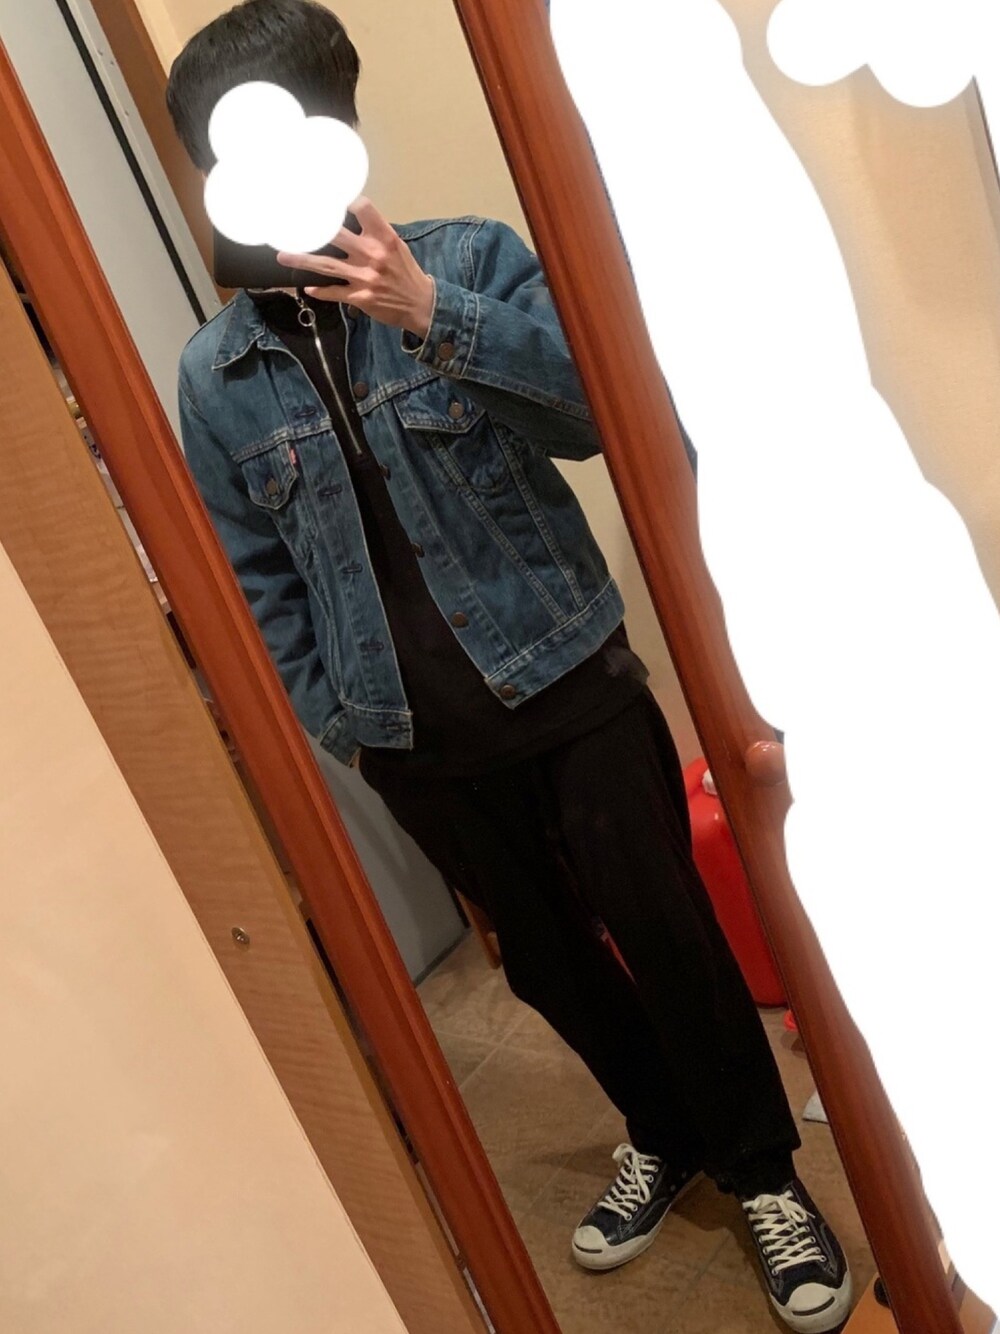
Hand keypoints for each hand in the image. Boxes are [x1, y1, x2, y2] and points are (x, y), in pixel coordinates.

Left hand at [277, 197, 434, 338]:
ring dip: (302, 260)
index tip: (327, 197)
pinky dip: (319, 291)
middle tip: (291, 222)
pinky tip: (307, 287)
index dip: (344, 200)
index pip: (362, 207)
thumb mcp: (396, 247)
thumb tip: (349, 220)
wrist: (420, 305)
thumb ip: (374, 233)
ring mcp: (364, 276)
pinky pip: (333, 292)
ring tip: (283, 255)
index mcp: (383, 237)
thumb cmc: (406, 273)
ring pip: (326, 265)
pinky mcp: (359, 297)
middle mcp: (372, 254)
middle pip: (336, 234)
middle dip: (312, 227)